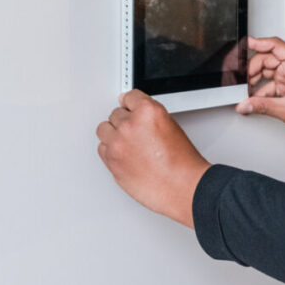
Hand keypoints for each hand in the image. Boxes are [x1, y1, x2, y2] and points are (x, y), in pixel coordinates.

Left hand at [95, 90, 209, 227]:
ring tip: (128, 144)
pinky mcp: (110, 160)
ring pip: (104, 129)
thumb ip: (149, 117)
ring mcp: (118, 143)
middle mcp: (130, 125)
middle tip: (136, 133)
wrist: (182, 187)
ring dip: (114, 134)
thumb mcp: (171, 126)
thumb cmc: (182, 163)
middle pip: (115, 113)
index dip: (132, 104)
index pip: (130, 96)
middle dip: (125, 122)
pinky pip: (102, 148)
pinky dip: (110, 150)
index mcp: (148, 111)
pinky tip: (124, 155)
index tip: (130, 107)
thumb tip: (135, 115)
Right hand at [237, 36, 284, 138]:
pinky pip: (272, 85)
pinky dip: (262, 92)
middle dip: (252, 70)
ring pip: (268, 73)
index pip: (275, 46)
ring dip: (255, 82)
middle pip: (267, 60)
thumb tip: (246, 105)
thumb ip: (263, 106)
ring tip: (244, 92)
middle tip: (240, 81)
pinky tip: (254, 100)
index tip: (245, 44)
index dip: (258, 43)